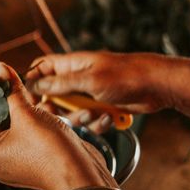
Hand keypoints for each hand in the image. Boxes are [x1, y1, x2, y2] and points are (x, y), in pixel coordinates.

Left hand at [0, 62, 116, 189]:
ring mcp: (16, 163)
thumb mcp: (27, 113)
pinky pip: (26, 138)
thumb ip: (12, 89)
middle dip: (8, 104)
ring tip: (32, 102)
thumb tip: (0, 69)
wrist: (81, 175)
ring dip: (22, 113)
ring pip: (14, 129)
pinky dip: (32, 125)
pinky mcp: (32, 162)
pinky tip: (43, 115)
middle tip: (16, 89)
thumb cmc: (51, 150)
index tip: (1, 80)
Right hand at [26, 51, 189, 130]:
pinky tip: (109, 118)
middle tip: (66, 115)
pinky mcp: (100, 108)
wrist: (157, 87)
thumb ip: (60, 83)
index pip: (41, 69)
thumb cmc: (125, 75)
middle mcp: (77, 79)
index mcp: (71, 65)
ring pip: (71, 113)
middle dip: (59, 110)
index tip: (32, 100)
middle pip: (53, 97)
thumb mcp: (89, 80)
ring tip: (95, 114)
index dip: (32, 83)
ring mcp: (89, 94)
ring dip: (81, 119)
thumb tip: (33, 83)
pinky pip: (89, 121)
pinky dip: (97, 123)